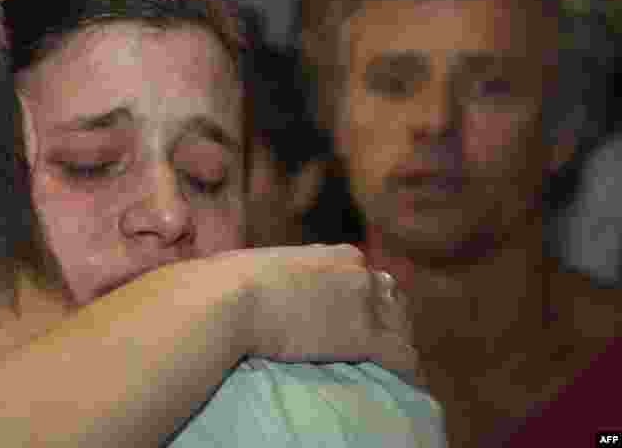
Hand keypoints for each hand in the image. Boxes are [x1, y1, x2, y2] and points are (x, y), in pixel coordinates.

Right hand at [221, 244, 417, 381]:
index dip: (365, 297)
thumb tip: (265, 278)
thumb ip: (283, 270)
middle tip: (380, 339)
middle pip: (391, 296)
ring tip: (394, 362)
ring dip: (398, 341)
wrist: (232, 299)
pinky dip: (407, 370)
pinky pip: (401, 355)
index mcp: (337, 254)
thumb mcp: (267, 264)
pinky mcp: (364, 335)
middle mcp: (358, 272)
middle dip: (388, 316)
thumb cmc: (229, 280)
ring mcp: (364, 302)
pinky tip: (407, 383)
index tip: (357, 314)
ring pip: (401, 325)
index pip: (367, 275)